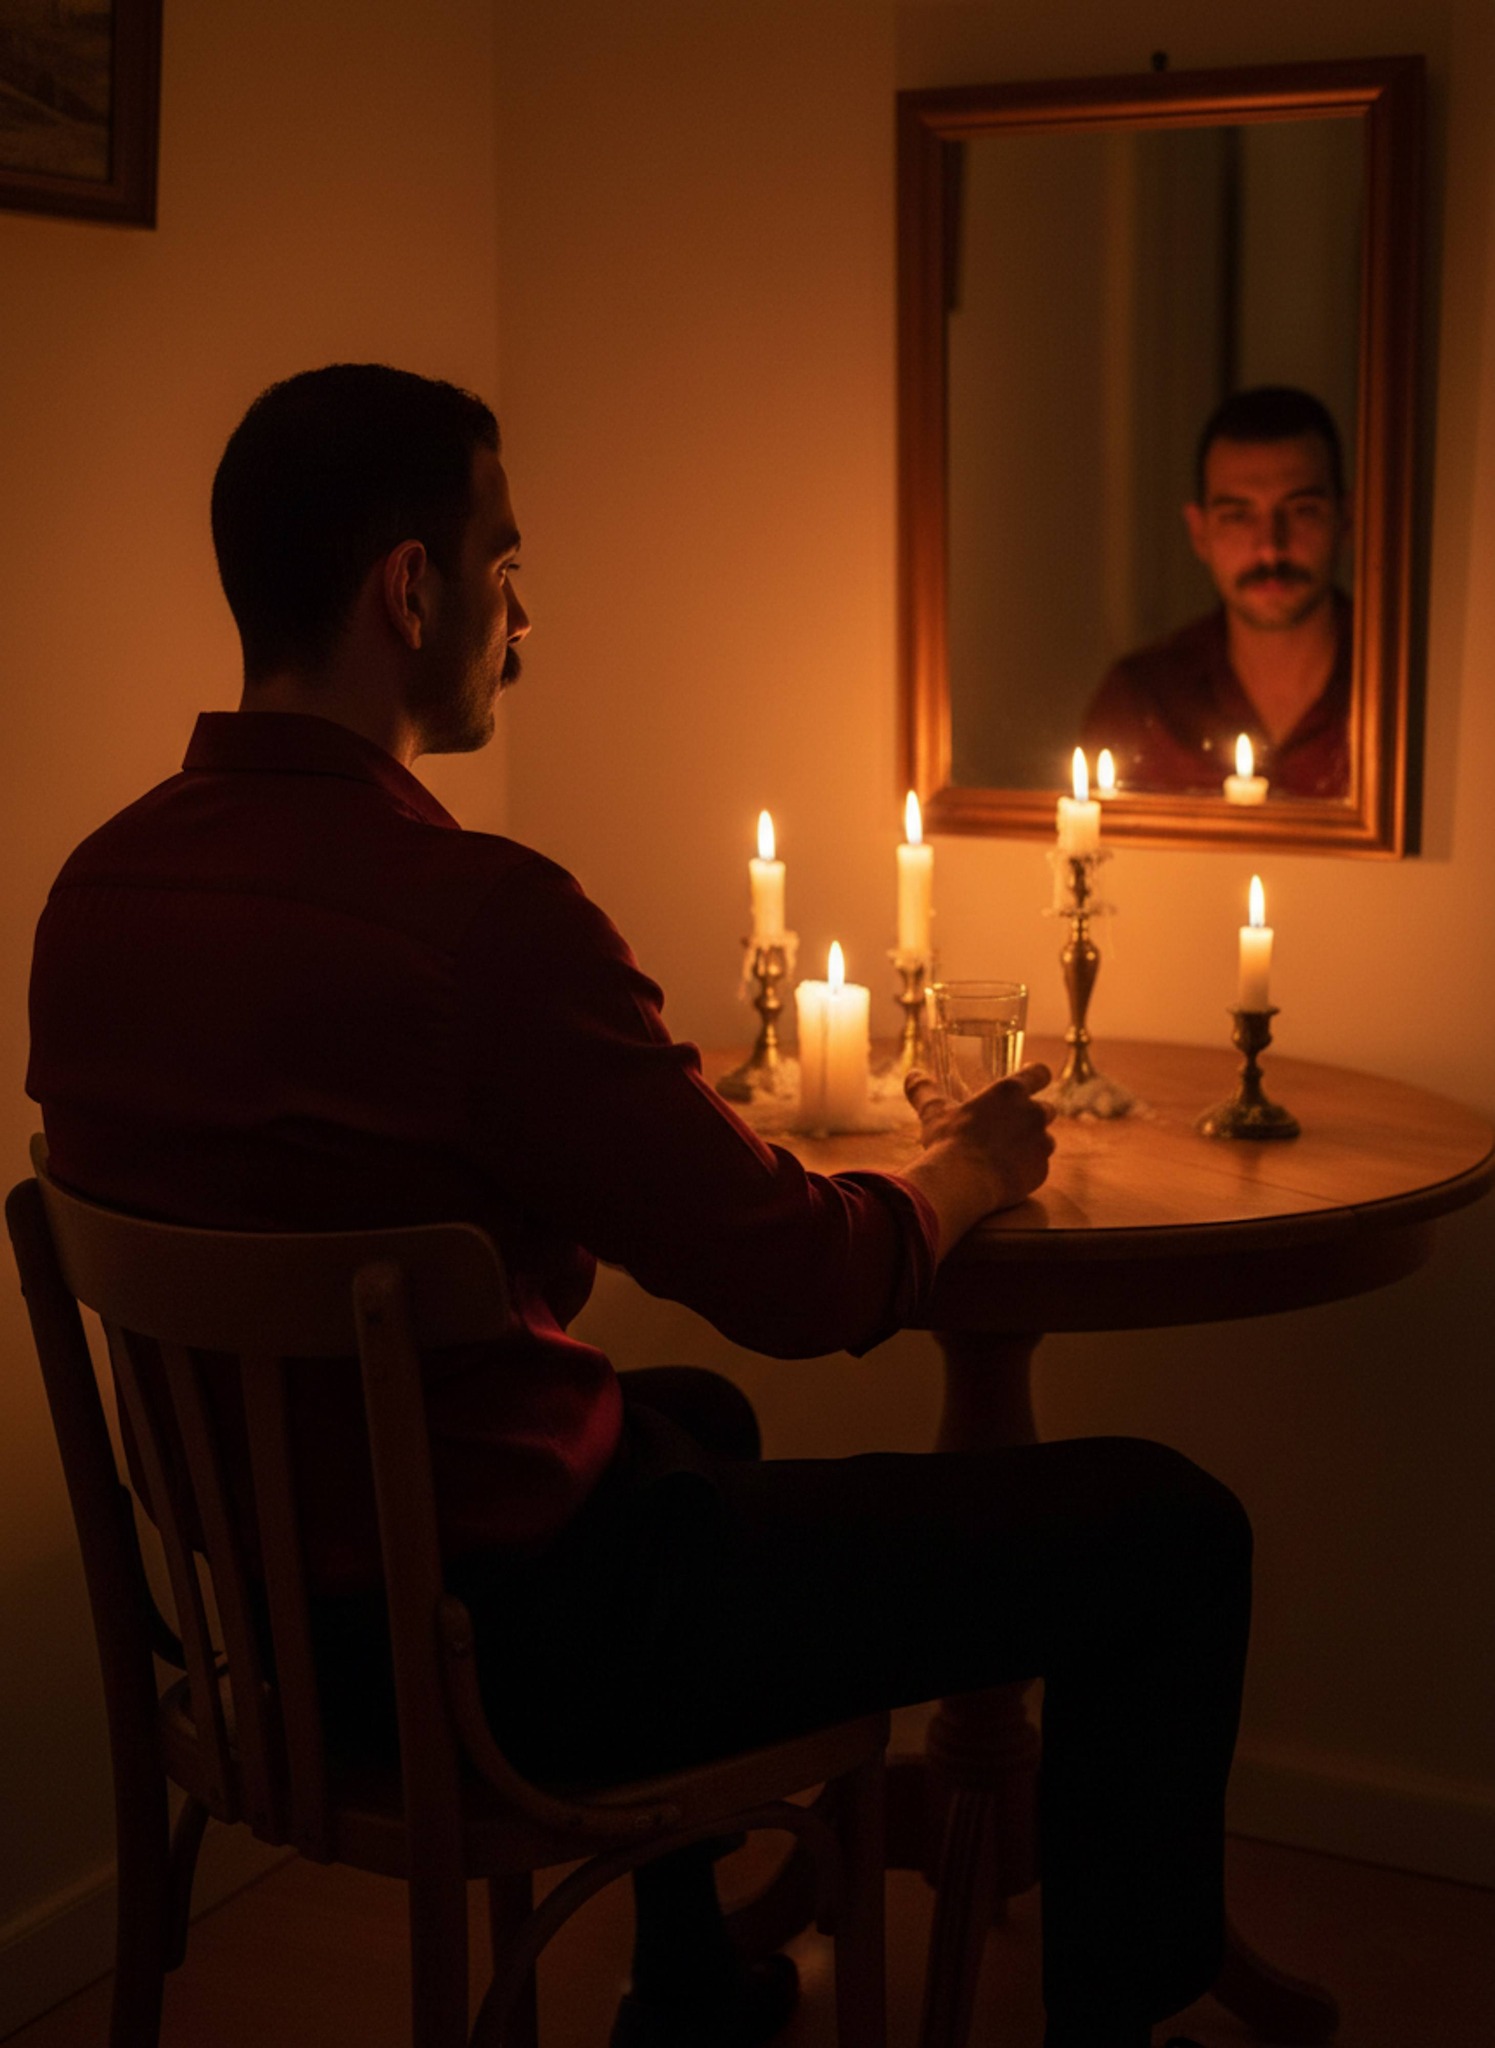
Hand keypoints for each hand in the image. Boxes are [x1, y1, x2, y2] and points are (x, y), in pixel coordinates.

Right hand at [905, 1061, 1055, 1214]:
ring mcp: (1041, 1143)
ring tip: (1008, 1153)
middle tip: (1011, 1126)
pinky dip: (1028, 1168)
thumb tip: (912, 1074)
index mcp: (1010, 1092)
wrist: (961, 1182)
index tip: (1033, 1079)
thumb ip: (924, 1090)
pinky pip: (1040, 1166)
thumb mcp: (933, 1112)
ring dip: (1033, 1143)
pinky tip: (1007, 1174)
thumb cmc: (948, 1141)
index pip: (1039, 1073)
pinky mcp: (1041, 1169)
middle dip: (1033, 1115)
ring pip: (1047, 1139)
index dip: (1037, 1076)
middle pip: (1046, 1108)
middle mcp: (1033, 1113)